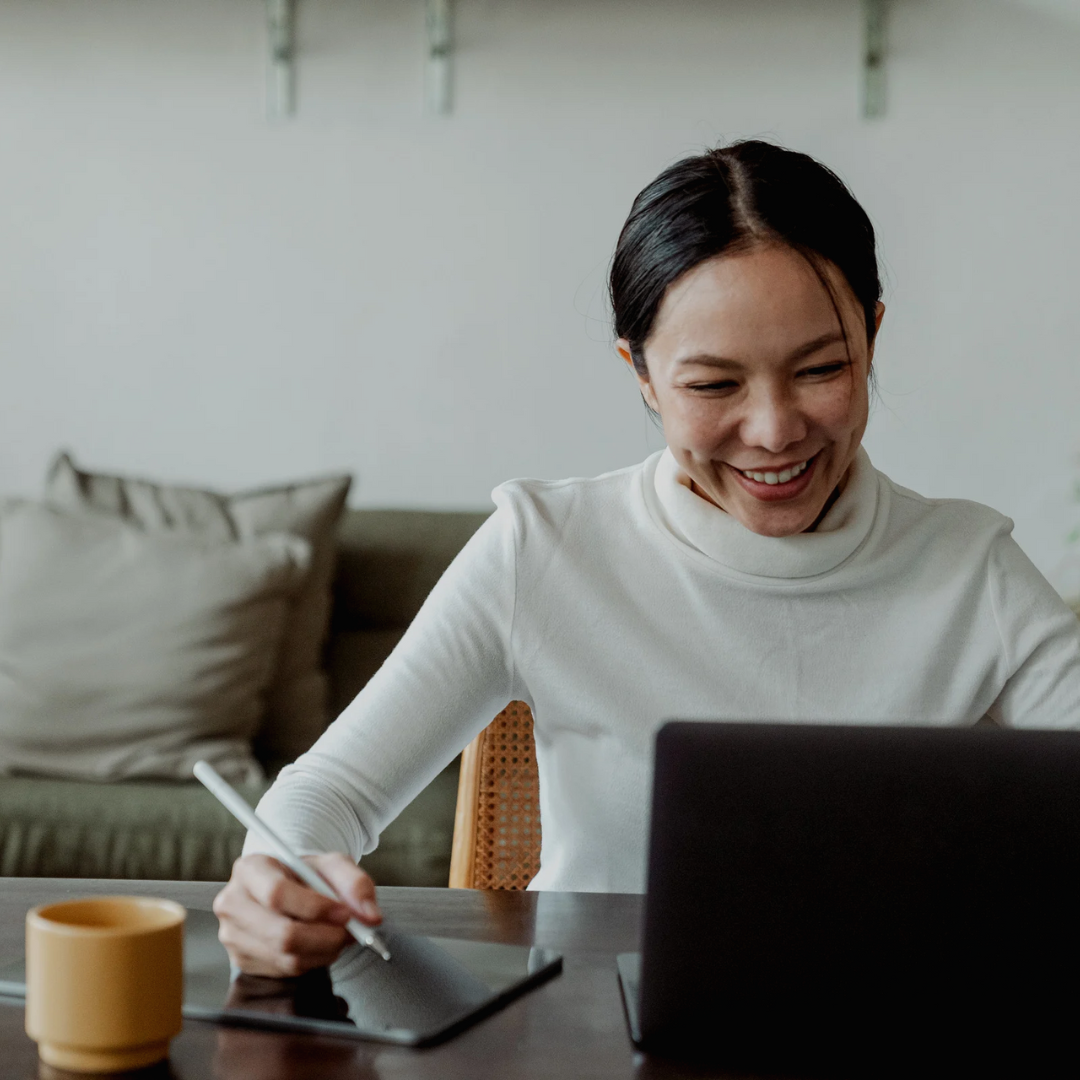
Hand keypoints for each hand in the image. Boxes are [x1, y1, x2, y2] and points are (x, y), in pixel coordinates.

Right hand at [213, 852, 381, 976]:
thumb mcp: (332, 865)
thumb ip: (355, 883)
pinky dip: (313, 961)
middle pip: (281, 933)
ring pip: (286, 956)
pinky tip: (321, 945)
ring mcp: (233, 936)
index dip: (315, 907)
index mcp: (250, 869)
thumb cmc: (306, 874)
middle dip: (325, 937)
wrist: (287, 889)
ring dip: (324, 951)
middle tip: (351, 931)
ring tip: (339, 935)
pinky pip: (285, 970)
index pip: (277, 894)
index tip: (345, 913)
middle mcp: (233, 903)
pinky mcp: (242, 961)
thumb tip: (370, 915)